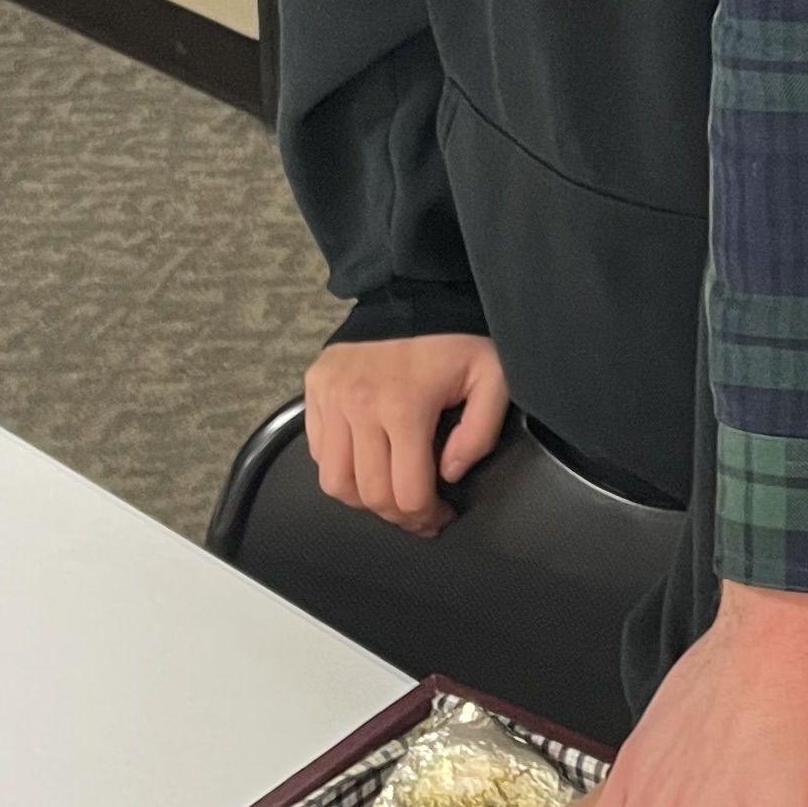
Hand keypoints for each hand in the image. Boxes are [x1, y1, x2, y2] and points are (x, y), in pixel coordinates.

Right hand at [299, 330, 507, 532]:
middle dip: (398, 516)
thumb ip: (479, 434)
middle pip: (368, 495)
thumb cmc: (455, 337)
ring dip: (363, 499)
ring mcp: (331, 398)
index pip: (405, 493)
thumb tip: (448, 473)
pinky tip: (367, 461)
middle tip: (419, 513)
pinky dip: (340, 468)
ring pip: (334, 481)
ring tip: (389, 492)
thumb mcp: (492, 378)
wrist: (410, 288)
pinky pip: (318, 451)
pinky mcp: (315, 389)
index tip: (442, 516)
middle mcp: (359, 406)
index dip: (426, 518)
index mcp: (404, 407)